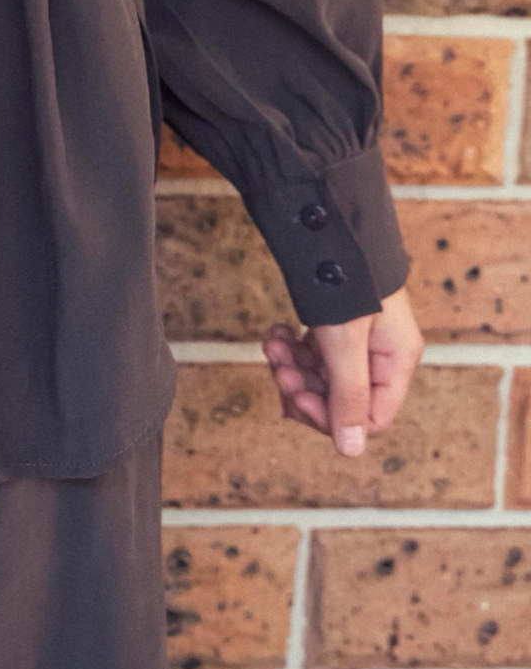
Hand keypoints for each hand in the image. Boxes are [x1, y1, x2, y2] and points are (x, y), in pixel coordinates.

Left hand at [260, 286, 424, 455]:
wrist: (326, 219)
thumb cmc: (344, 277)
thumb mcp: (344, 340)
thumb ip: (348, 395)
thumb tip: (351, 449)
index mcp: (395, 361)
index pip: (368, 418)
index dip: (329, 417)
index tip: (296, 397)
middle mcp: (380, 354)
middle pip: (339, 399)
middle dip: (302, 388)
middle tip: (277, 367)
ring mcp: (355, 340)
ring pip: (319, 377)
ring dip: (290, 366)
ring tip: (273, 343)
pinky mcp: (333, 325)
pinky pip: (310, 353)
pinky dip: (289, 347)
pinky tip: (276, 331)